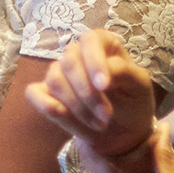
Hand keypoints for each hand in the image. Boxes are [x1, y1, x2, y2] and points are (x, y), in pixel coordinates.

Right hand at [24, 31, 158, 170]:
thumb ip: (124, 71)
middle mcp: (77, 53)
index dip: (94, 62)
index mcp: (102, 44)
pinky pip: (33, 93)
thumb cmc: (134, 103)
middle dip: (87, 94)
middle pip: (69, 62)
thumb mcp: (140, 86)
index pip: (90, 40)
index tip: (104, 86)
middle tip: (106, 116)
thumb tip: (102, 73)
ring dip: (76, 107)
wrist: (124, 132)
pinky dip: (45, 104)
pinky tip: (62, 115)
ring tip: (98, 123)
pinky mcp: (46, 93)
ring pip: (54, 80)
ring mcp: (59, 73)